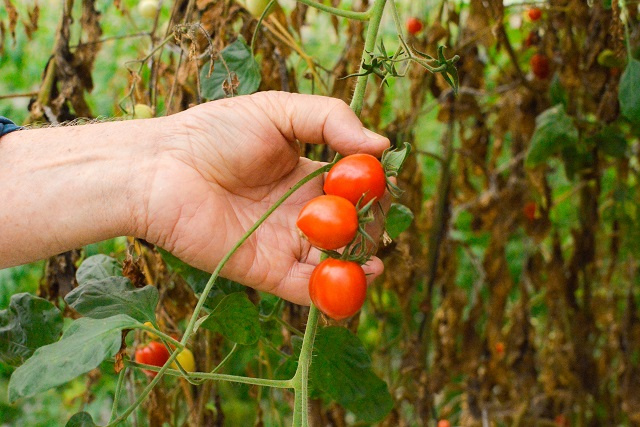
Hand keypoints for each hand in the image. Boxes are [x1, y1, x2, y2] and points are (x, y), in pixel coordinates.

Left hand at [140, 92, 389, 304]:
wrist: (161, 169)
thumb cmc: (214, 133)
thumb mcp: (277, 110)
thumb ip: (331, 120)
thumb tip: (383, 144)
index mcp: (306, 178)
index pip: (355, 190)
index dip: (374, 188)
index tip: (383, 180)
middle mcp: (300, 215)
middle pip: (352, 229)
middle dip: (371, 225)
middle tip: (372, 216)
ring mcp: (285, 246)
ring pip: (336, 263)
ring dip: (362, 262)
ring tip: (373, 253)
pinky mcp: (267, 273)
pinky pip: (308, 290)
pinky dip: (336, 292)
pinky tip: (360, 275)